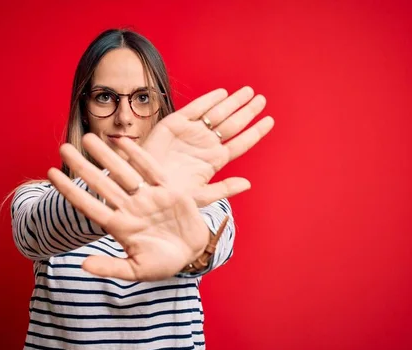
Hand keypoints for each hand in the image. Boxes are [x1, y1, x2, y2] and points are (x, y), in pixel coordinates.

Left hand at [47, 134, 210, 281]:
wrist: (193, 254)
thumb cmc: (163, 264)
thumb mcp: (136, 270)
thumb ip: (110, 266)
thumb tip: (83, 265)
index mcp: (119, 226)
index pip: (89, 205)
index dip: (70, 190)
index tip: (51, 175)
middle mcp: (130, 208)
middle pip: (101, 184)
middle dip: (82, 166)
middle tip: (63, 147)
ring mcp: (148, 197)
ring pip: (122, 172)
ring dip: (105, 155)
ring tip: (87, 137)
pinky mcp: (168, 190)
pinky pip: (150, 169)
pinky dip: (137, 154)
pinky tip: (121, 141)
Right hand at [140, 86, 273, 206]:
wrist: (142, 186)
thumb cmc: (169, 195)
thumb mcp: (199, 196)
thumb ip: (223, 189)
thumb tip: (248, 184)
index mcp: (214, 160)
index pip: (240, 143)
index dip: (255, 132)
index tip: (270, 120)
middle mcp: (205, 144)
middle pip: (232, 124)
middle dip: (247, 111)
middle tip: (261, 99)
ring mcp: (191, 133)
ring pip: (217, 114)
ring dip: (233, 102)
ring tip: (248, 92)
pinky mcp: (175, 124)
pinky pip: (195, 109)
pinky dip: (208, 100)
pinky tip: (222, 94)